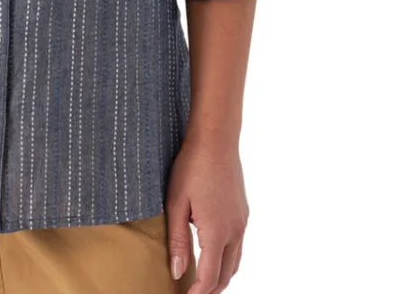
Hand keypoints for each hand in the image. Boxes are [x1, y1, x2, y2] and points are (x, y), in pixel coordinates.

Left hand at [165, 137, 248, 292]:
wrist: (216, 140)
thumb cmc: (192, 167)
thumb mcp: (176, 203)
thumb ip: (177, 240)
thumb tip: (179, 271)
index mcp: (217, 232)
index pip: (210, 276)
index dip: (198, 292)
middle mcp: (235, 231)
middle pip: (226, 275)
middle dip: (210, 289)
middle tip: (192, 292)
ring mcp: (242, 222)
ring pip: (235, 262)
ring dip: (221, 276)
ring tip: (202, 281)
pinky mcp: (243, 213)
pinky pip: (238, 246)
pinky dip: (227, 258)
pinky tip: (213, 254)